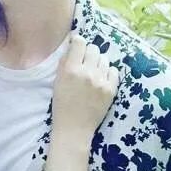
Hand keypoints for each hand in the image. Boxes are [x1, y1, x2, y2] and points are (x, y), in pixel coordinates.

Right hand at [45, 36, 120, 170]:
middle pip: (94, 49)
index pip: (79, 43)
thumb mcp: (57, 82)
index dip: (77, 41)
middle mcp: (87, 72)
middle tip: (85, 61)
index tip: (76, 45)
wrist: (74, 129)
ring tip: (93, 72)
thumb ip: (64, 63)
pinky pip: (113, 70)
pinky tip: (101, 79)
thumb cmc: (61, 105)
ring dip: (98, 62)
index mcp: (71, 70)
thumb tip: (72, 47)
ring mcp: (101, 81)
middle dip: (88, 53)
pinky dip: (107, 72)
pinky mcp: (111, 90)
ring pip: (104, 59)